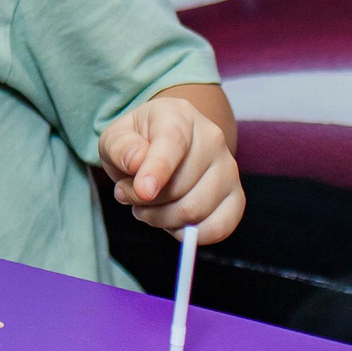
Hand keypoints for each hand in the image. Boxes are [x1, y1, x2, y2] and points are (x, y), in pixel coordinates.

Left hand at [99, 85, 244, 241]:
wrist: (162, 146)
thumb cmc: (138, 143)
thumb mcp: (115, 138)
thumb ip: (120, 147)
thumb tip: (136, 162)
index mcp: (179, 116)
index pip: (174, 143)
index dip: (158, 169)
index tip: (142, 191)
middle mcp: (212, 139)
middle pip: (181, 185)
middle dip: (145, 201)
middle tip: (128, 195)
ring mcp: (229, 168)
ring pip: (196, 209)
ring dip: (161, 219)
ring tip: (146, 208)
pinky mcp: (236, 196)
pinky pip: (219, 227)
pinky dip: (189, 234)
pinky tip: (172, 223)